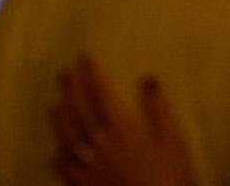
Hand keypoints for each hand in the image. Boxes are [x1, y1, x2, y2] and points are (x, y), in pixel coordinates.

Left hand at [51, 55, 196, 185]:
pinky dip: (58, 156)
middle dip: (71, 89)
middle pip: (79, 111)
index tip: (86, 57)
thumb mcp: (174, 142)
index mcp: (121, 130)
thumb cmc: (171, 179)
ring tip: (56, 102)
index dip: (92, 73)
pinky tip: (55, 151)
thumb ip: (160, 109)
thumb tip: (148, 79)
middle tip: (65, 72)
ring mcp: (90, 170)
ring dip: (60, 117)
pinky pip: (66, 170)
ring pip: (67, 138)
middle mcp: (100, 146)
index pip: (100, 93)